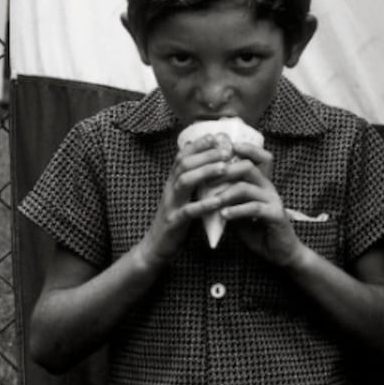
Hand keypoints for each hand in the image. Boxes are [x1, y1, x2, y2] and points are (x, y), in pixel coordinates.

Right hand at [137, 135, 238, 268]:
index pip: (183, 155)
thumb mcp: (185, 196)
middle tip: (227, 150)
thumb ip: (196, 180)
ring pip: (184, 182)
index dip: (199, 144)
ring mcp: (171, 205)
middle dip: (206, 154)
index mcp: (173, 181)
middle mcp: (170, 189)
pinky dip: (203, 205)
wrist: (156, 248)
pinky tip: (218, 201)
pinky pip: (188, 211)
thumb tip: (215, 160)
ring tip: (224, 168)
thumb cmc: (178, 218)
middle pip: (184, 164)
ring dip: (205, 172)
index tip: (216, 136)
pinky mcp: (174, 223)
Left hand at [209, 140, 302, 268]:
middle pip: (249, 167)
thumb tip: (205, 190)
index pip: (259, 157)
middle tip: (207, 178)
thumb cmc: (258, 230)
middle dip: (226, 170)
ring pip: (248, 187)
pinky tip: (224, 216)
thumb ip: (230, 200)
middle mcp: (269, 187)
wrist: (280, 251)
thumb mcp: (240, 212)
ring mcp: (273, 200)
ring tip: (211, 201)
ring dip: (226, 193)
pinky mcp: (276, 215)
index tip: (224, 147)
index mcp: (262, 183)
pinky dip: (237, 211)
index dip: (245, 149)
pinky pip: (254, 208)